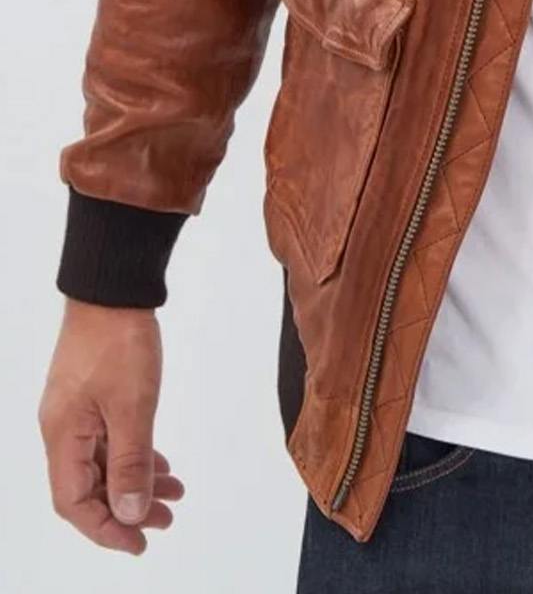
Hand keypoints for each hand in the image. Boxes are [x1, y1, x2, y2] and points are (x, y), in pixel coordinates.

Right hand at [39, 297, 184, 554]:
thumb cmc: (118, 341)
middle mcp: (63, 428)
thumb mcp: (132, 406)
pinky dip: (134, 454)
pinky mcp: (91, 394)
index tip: (140, 541)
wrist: (114, 286)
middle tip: (166, 520)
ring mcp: (76, 410)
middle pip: (89, 486)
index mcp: (62, 436)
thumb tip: (129, 513)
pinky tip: (161, 463)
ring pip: (103, 462)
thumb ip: (131, 462)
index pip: (73, 502)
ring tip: (175, 493)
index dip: (105, 528)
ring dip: (136, 481)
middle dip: (126, 508)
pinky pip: (109, 439)